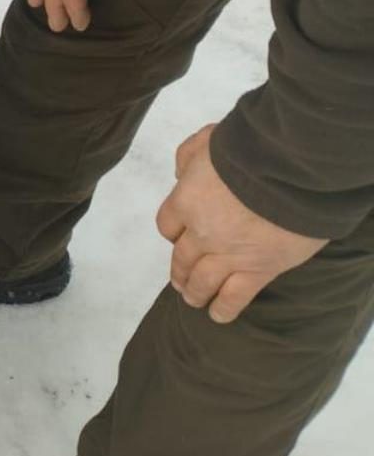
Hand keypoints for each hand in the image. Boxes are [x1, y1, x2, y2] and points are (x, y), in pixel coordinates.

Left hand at [156, 125, 325, 323]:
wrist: (287, 171)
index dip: (172, 232)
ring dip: (195, 292)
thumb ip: (188, 157)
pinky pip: (236, 296)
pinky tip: (218, 315)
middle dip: (179, 270)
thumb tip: (180, 174)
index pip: (167, 225)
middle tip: (180, 281)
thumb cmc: (247, 149)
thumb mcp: (206, 140)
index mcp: (185, 202)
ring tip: (193, 299)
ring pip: (203, 282)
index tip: (177, 237)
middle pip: (182, 258)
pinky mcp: (259, 270)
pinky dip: (224, 308)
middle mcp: (201, 233)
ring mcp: (229, 255)